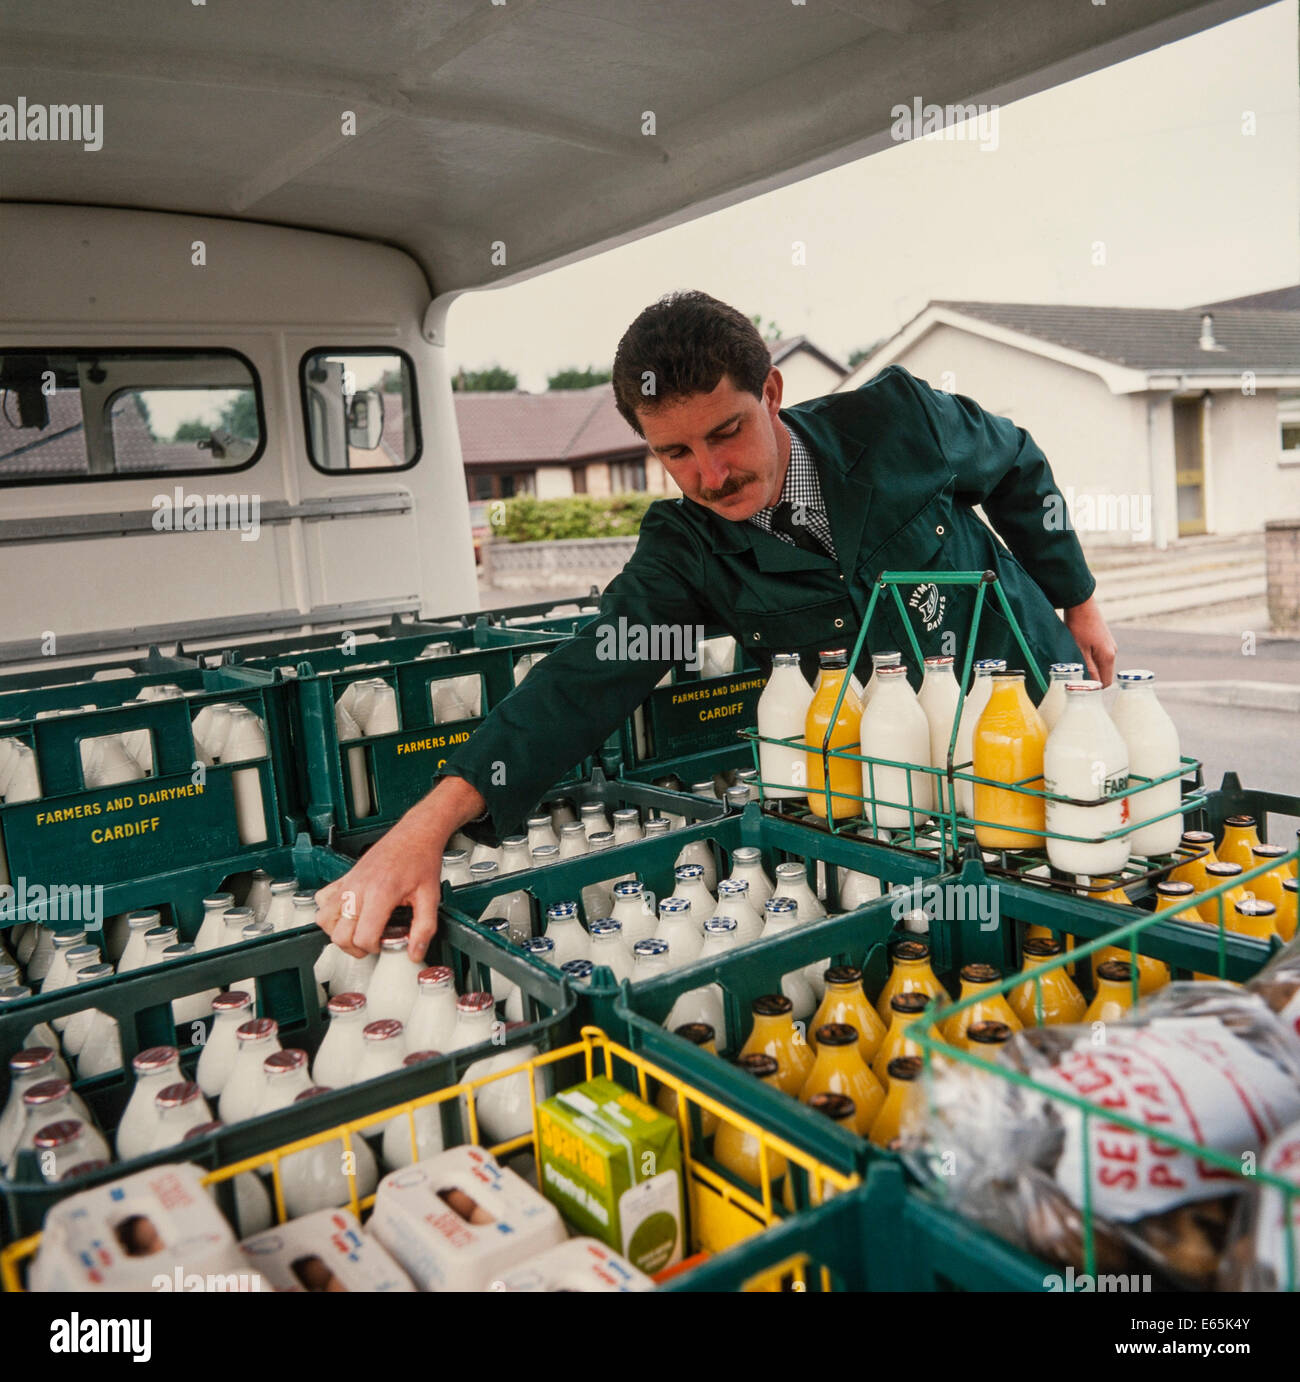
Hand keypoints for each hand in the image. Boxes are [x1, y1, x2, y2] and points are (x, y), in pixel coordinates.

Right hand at [314, 775, 486, 961]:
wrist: (415, 834)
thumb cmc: (421, 860)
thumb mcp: (431, 897)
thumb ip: (424, 928)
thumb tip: (415, 953)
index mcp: (381, 893)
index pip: (363, 937)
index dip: (374, 948)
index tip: (385, 944)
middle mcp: (358, 888)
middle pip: (339, 934)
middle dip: (355, 947)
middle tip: (373, 942)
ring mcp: (348, 882)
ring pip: (323, 919)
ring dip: (338, 932)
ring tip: (358, 931)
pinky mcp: (344, 877)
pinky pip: (321, 900)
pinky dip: (329, 912)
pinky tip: (348, 913)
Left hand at [1063, 595, 1117, 685]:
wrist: (1080, 602)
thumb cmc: (1078, 625)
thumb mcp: (1079, 650)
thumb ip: (1087, 669)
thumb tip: (1092, 687)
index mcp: (1109, 656)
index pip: (1106, 683)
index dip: (1093, 689)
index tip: (1079, 689)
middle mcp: (1112, 651)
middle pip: (1104, 675)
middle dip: (1091, 680)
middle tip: (1074, 679)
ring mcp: (1109, 645)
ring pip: (1101, 665)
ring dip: (1089, 669)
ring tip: (1074, 666)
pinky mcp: (1103, 639)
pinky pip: (1099, 656)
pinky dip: (1090, 660)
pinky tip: (1077, 654)